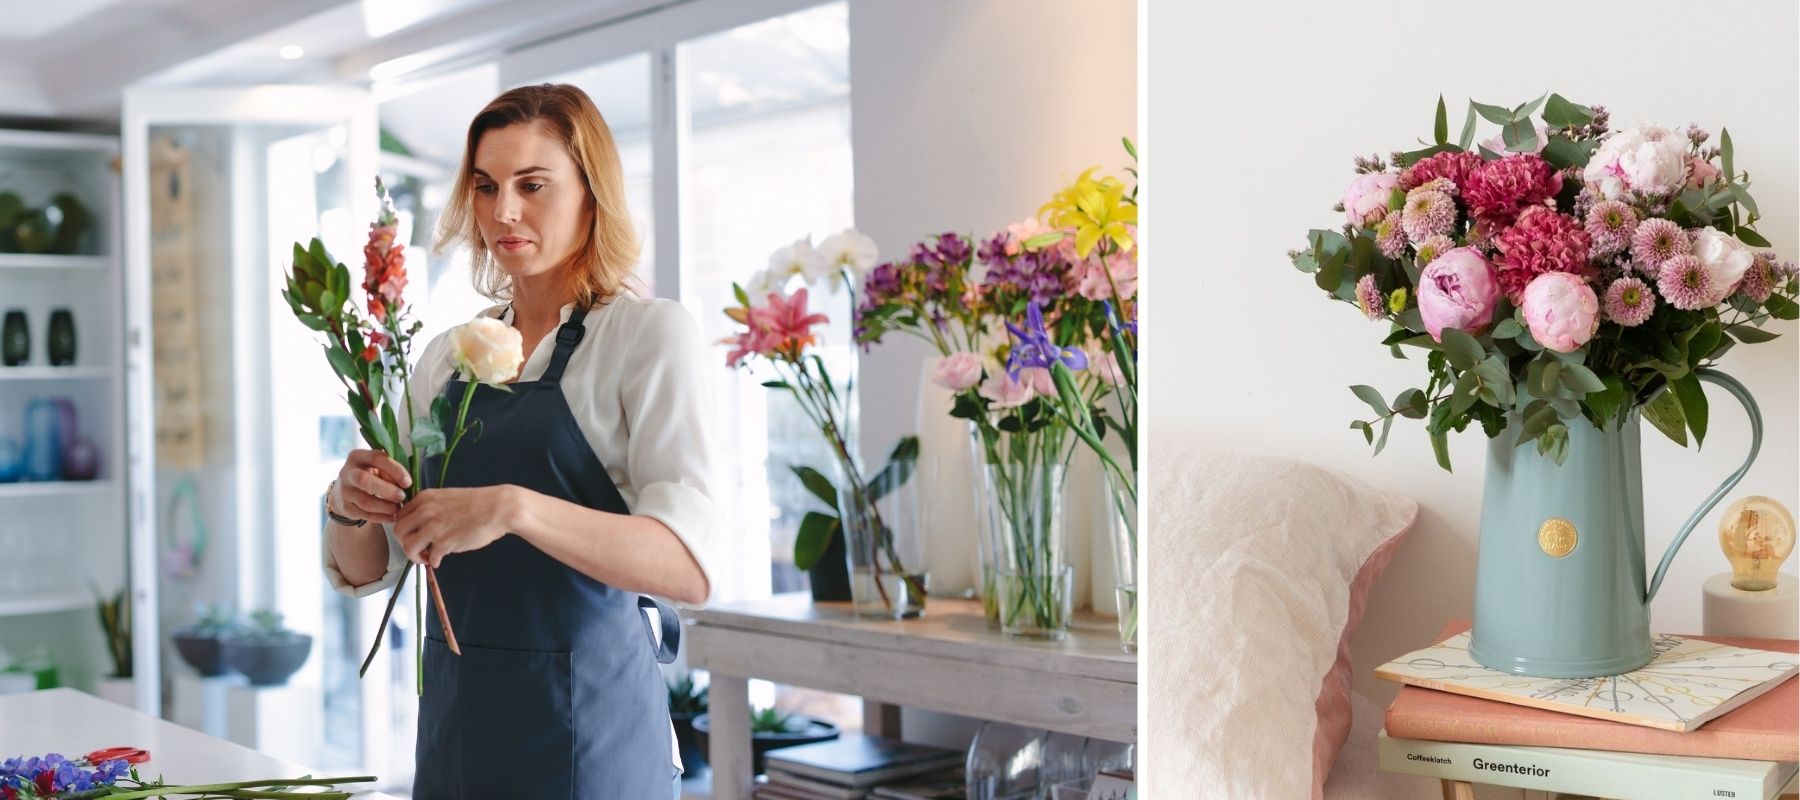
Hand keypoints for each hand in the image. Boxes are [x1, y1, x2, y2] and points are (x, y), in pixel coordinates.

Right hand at [336, 449, 411, 524]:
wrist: (347, 490)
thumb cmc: (372, 474)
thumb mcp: (379, 467)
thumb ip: (391, 471)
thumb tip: (407, 484)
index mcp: (358, 456)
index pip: (376, 458)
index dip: (394, 470)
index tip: (408, 482)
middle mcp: (347, 472)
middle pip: (364, 480)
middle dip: (387, 490)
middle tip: (402, 496)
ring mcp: (344, 491)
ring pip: (365, 501)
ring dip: (386, 507)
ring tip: (398, 507)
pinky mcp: (346, 507)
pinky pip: (365, 515)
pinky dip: (382, 517)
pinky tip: (393, 517)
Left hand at [395, 485, 520, 567]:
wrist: (499, 508)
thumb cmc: (478, 504)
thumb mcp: (447, 498)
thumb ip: (430, 509)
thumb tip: (420, 526)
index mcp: (424, 498)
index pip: (399, 517)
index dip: (405, 530)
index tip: (414, 536)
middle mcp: (425, 511)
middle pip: (398, 532)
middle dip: (406, 544)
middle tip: (418, 549)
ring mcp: (434, 527)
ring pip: (408, 547)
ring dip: (415, 556)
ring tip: (428, 557)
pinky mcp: (445, 542)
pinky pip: (430, 558)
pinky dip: (433, 562)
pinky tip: (441, 558)